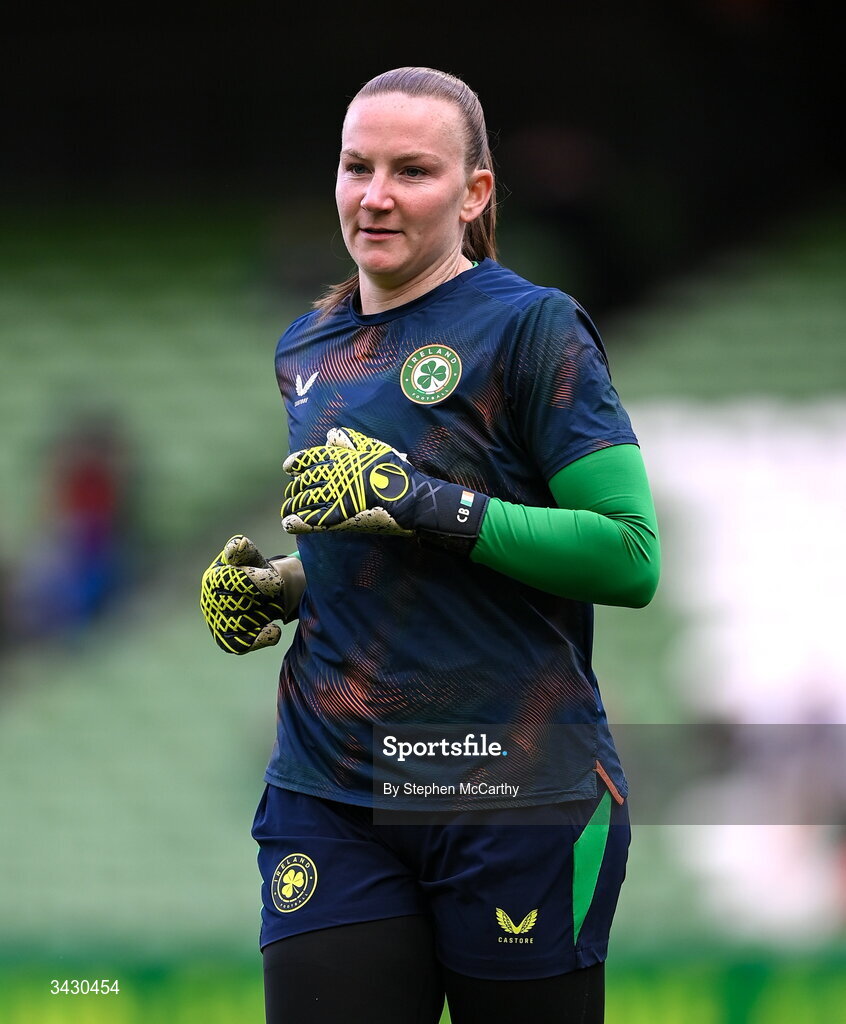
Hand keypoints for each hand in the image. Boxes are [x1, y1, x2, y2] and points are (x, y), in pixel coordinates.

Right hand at [200, 535, 290, 653]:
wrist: (264, 594)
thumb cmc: (256, 571)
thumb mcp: (253, 558)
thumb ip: (246, 551)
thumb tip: (237, 544)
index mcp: (214, 577)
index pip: (230, 581)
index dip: (255, 582)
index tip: (276, 583)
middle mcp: (209, 601)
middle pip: (235, 603)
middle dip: (260, 599)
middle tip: (274, 594)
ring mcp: (216, 622)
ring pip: (241, 623)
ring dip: (264, 614)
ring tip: (272, 606)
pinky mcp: (227, 641)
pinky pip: (241, 644)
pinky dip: (260, 638)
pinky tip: (274, 629)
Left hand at [281, 427, 487, 552]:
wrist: (410, 498)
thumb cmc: (395, 472)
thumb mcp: (375, 449)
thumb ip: (351, 441)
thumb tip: (329, 436)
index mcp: (340, 458)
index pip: (310, 458)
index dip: (296, 462)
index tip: (289, 467)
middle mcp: (333, 476)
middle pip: (304, 481)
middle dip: (295, 488)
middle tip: (291, 494)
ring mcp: (335, 497)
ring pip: (305, 501)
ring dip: (293, 505)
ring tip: (287, 510)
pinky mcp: (340, 517)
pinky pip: (313, 520)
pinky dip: (298, 522)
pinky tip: (289, 523)